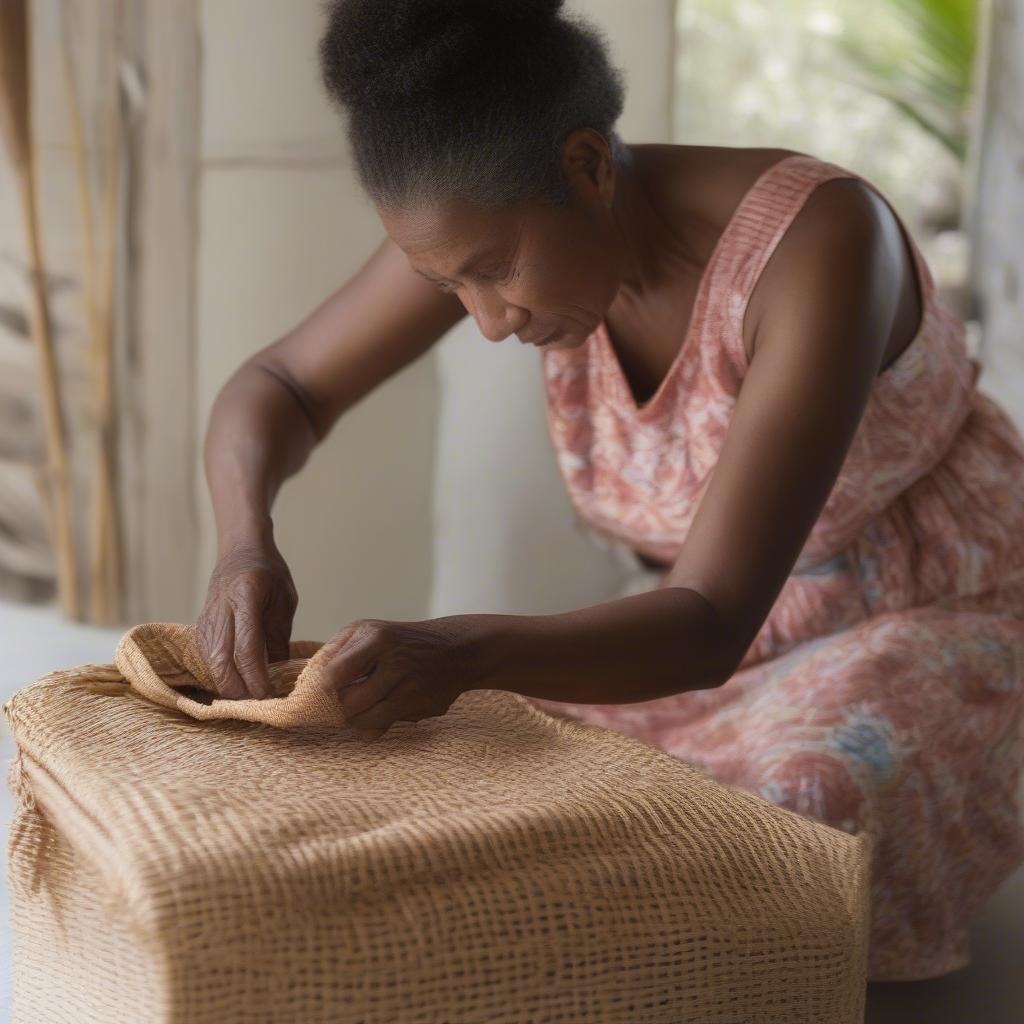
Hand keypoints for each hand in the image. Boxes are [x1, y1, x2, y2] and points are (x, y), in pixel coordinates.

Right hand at [195, 533, 298, 699]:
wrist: (240, 549)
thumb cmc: (269, 572)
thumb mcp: (285, 600)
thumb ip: (279, 636)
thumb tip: (280, 674)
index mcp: (246, 597)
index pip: (246, 648)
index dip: (256, 677)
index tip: (269, 694)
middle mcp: (221, 609)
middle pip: (221, 663)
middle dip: (239, 690)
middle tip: (260, 702)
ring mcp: (206, 618)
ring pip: (210, 664)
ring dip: (228, 686)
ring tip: (251, 696)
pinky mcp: (200, 626)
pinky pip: (207, 658)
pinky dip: (221, 675)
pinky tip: (238, 682)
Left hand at [320, 616, 480, 741]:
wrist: (454, 648)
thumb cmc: (400, 641)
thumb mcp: (368, 630)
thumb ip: (338, 650)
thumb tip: (309, 681)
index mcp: (378, 639)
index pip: (335, 673)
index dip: (321, 688)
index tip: (318, 691)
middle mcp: (396, 663)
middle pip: (348, 703)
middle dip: (336, 708)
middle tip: (334, 705)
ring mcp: (411, 688)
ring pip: (366, 721)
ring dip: (353, 720)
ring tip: (352, 710)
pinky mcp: (422, 707)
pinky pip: (385, 726)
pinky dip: (373, 725)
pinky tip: (376, 711)